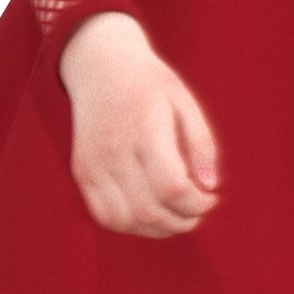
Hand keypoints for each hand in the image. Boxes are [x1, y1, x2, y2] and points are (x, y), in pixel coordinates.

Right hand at [57, 12, 222, 237]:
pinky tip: (150, 213)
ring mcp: (94, 164)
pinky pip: (105, 215)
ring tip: (176, 216)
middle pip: (150, 210)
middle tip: (198, 211)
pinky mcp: (83, 172)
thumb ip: (202, 143)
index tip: (210, 198)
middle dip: (182, 221)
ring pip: (125, 220)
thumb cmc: (149, 83)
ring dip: (157, 229)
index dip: (197, 204)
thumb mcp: (185, 100)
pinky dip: (130, 225)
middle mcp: (115, 151)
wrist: (100, 64)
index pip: (172, 187)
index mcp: (145, 129)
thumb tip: (211, 186)